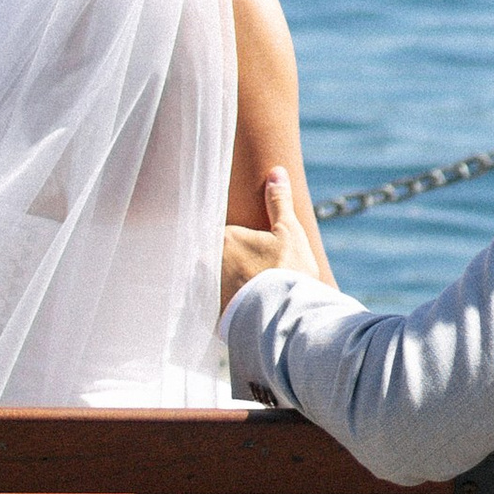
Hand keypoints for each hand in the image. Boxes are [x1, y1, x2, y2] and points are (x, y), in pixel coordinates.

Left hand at [221, 165, 321, 311]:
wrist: (284, 321)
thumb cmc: (288, 272)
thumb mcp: (289, 232)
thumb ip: (278, 201)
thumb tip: (276, 172)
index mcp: (224, 238)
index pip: (223, 233)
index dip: (236, 240)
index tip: (249, 249)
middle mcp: (207, 263)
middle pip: (212, 257)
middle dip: (224, 262)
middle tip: (247, 270)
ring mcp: (205, 291)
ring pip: (208, 281)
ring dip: (219, 284)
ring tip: (241, 292)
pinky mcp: (208, 317)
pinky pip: (209, 307)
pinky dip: (219, 306)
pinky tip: (235, 310)